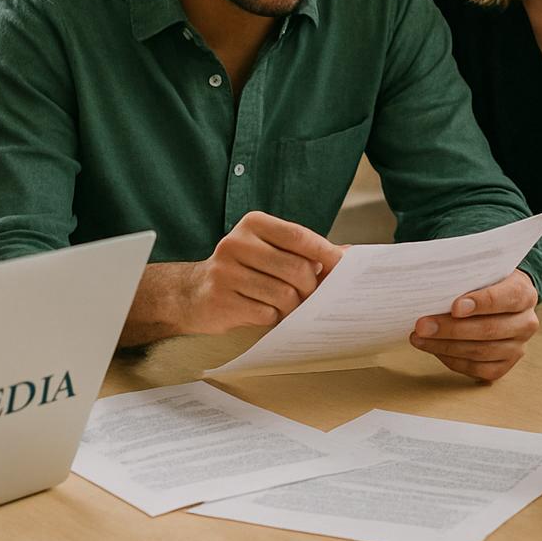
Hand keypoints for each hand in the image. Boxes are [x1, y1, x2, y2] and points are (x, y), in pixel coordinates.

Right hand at [180, 211, 342, 333]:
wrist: (193, 292)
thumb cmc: (244, 269)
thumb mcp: (270, 250)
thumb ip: (305, 251)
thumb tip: (348, 255)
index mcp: (253, 224)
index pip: (298, 236)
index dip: (326, 252)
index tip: (343, 266)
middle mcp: (236, 243)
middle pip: (296, 268)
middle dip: (310, 286)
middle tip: (310, 294)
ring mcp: (225, 272)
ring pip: (283, 294)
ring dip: (292, 305)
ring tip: (287, 305)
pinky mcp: (220, 300)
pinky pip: (266, 313)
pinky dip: (272, 316)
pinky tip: (264, 311)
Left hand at [409, 269, 539, 381]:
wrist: (500, 299)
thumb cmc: (485, 283)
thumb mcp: (481, 271)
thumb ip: (465, 278)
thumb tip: (433, 288)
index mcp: (524, 293)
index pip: (505, 299)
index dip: (480, 303)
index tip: (454, 307)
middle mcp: (526, 322)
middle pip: (489, 330)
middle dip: (451, 329)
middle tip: (423, 325)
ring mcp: (518, 347)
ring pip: (481, 352)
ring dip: (445, 346)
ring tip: (420, 338)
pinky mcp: (505, 365)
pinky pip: (478, 369)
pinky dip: (453, 361)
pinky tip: (435, 350)